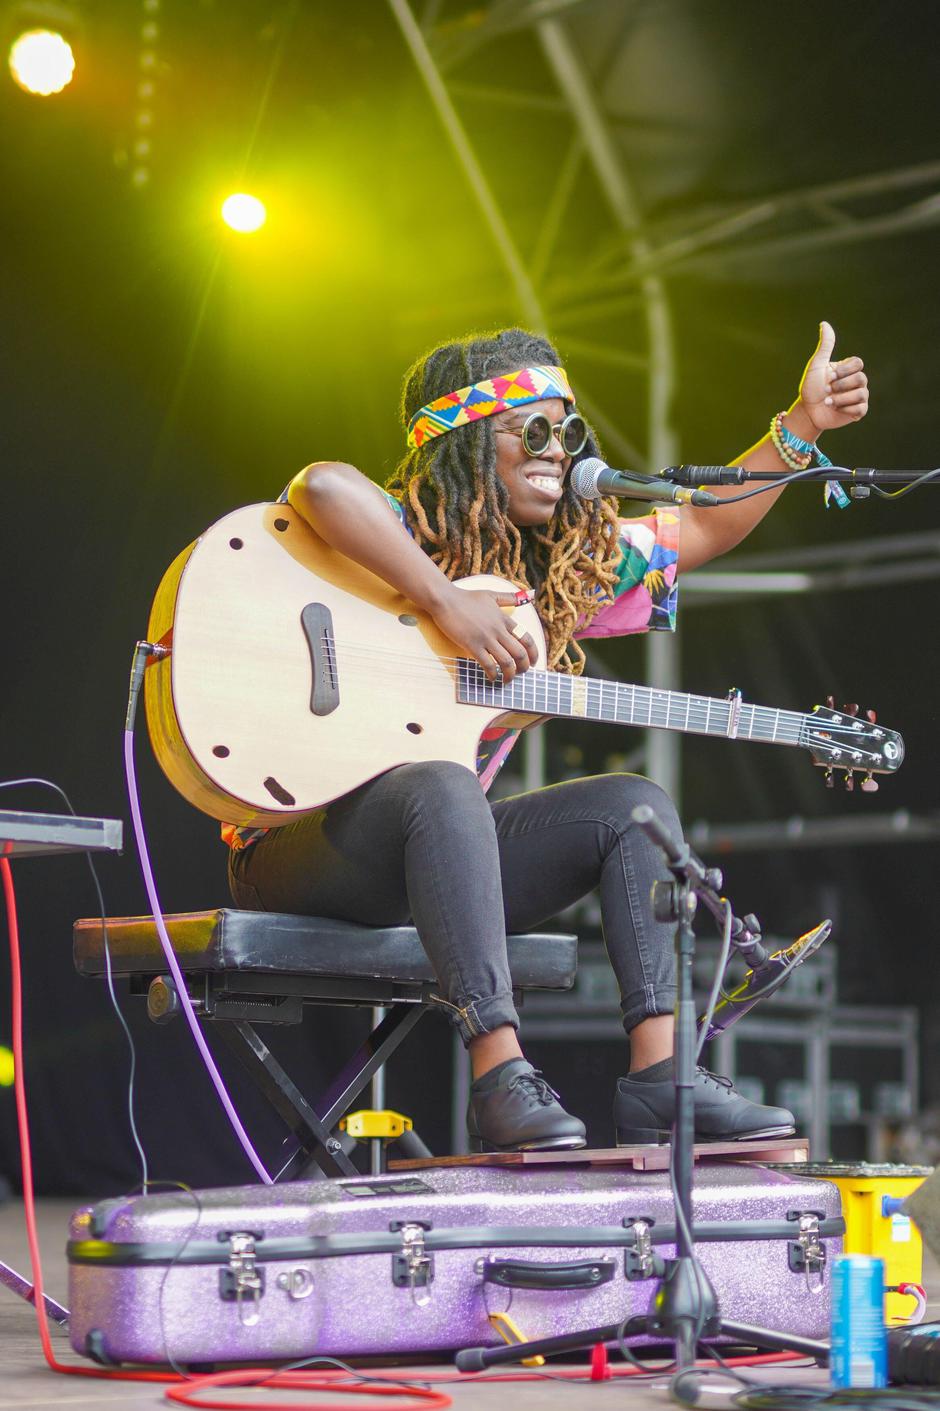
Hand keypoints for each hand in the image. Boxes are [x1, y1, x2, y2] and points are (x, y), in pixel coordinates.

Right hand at [429, 583, 538, 682]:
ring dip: (510, 674)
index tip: (533, 662)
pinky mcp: (472, 644)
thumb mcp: (492, 595)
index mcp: (504, 619)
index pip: (526, 639)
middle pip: (520, 653)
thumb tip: (528, 595)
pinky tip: (492, 678)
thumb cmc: (466, 598)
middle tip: (521, 673)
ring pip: (506, 661)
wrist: (446, 600)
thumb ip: (510, 598)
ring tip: (508, 680)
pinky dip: (493, 674)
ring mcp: (486, 638)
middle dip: (524, 667)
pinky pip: (487, 664)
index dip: (534, 653)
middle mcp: (498, 630)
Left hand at [796, 320, 868, 434]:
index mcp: (848, 370)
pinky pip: (860, 408)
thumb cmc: (810, 387)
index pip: (858, 363)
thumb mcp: (817, 365)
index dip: (844, 371)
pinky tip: (835, 409)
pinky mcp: (858, 412)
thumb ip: (825, 346)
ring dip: (840, 399)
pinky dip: (845, 409)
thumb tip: (824, 323)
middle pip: (861, 378)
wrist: (807, 411)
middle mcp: (856, 381)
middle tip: (827, 390)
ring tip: (828, 402)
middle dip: (840, 386)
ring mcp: (859, 397)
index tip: (829, 376)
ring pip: (860, 394)